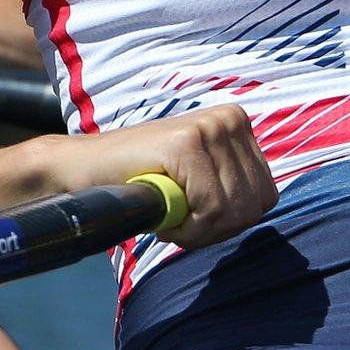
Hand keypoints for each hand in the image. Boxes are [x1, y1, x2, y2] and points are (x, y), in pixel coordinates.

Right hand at [49, 105, 275, 247]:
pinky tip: (160, 212)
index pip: (265, 197)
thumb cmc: (142, 184)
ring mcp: (210, 126)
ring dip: (197, 230)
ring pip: (232, 210)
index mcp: (238, 124)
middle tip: (178, 221)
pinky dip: (185, 227)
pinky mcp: (187, 141)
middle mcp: (230, 119)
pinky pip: (210, 209)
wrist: (83, 171)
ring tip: (167, 213)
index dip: (230, 222)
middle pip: (254, 206)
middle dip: (216, 229)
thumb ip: (232, 187)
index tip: (195, 219)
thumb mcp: (200, 180)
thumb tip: (263, 205)